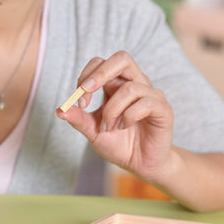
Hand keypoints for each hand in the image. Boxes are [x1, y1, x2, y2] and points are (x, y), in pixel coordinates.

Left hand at [56, 51, 173, 180]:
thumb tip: (60, 110)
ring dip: (113, 110)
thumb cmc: (117, 144)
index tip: (80, 101)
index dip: (87, 76)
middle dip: (100, 74)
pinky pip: (145, 103)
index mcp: (115, 84)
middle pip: (122, 58)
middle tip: (87, 92)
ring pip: (129, 87)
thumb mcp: (92, 131)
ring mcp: (151, 94)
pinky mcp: (163, 109)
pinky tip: (126, 127)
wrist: (139, 165)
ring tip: (111, 126)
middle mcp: (134, 84)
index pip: (100, 63)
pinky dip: (129, 116)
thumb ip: (78, 119)